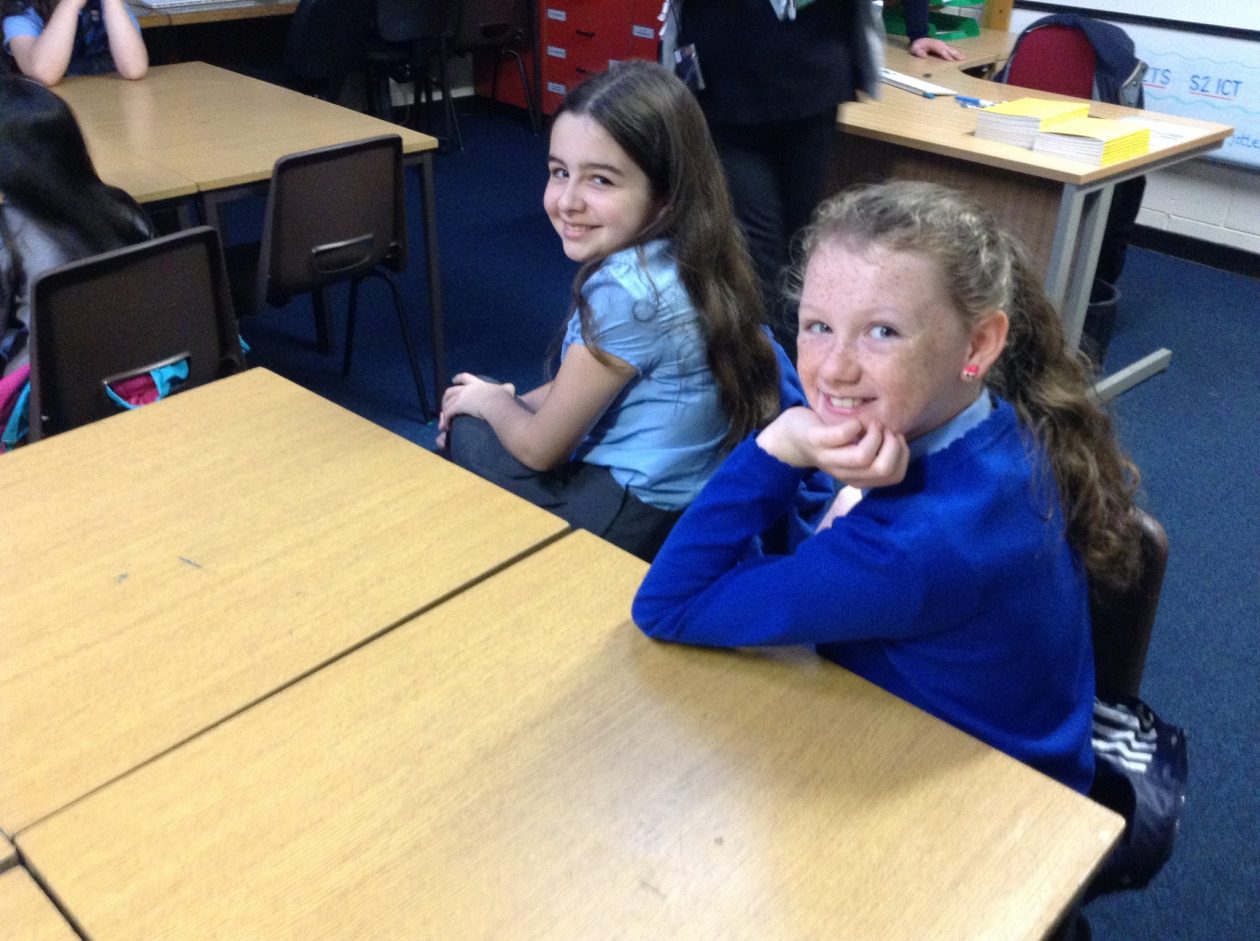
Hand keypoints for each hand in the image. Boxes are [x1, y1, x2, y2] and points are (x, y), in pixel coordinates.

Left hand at [438, 373, 515, 431]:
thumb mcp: (507, 390)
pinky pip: (448, 413)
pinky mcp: (458, 406)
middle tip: (445, 403)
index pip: (466, 378)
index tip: (454, 380)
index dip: (459, 378)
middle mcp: (467, 389)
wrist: (497, 403)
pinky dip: (446, 420)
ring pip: (447, 403)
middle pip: (451, 391)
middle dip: (446, 398)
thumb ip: (507, 388)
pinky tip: (447, 426)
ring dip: (444, 411)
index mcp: (477, 384)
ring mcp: (461, 397)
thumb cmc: (503, 398)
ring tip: (444, 420)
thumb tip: (511, 388)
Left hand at [756, 408, 908, 489]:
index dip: (902, 456)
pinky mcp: (815, 441)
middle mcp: (844, 473)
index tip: (896, 438)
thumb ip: (875, 451)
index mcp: (858, 478)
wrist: (791, 437)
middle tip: (885, 430)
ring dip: (875, 436)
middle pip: (881, 469)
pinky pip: (842, 436)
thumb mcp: (855, 449)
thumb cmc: (830, 440)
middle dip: (892, 446)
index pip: (894, 477)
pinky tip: (854, 421)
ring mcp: (828, 458)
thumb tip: (898, 438)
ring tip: (873, 424)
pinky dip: (855, 425)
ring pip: (862, 457)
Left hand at [909, 37, 964, 61]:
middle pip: (949, 49)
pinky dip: (957, 53)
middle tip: (961, 59)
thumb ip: (918, 52)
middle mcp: (940, 44)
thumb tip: (923, 56)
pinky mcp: (945, 47)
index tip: (950, 60)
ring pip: (952, 49)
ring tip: (964, 58)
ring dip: (958, 54)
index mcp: (934, 44)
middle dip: (955, 54)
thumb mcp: (915, 48)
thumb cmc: (918, 45)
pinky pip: (952, 50)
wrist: (920, 38)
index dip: (945, 54)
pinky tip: (961, 57)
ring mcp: (943, 45)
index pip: (940, 50)